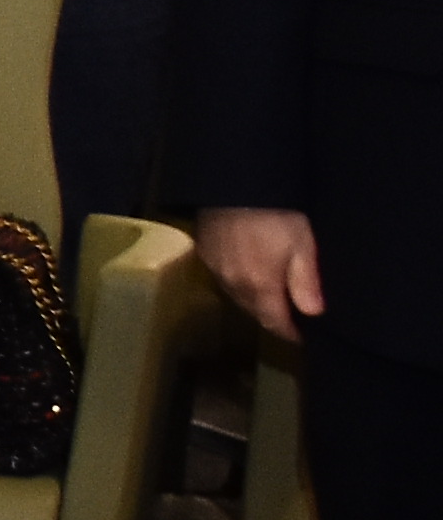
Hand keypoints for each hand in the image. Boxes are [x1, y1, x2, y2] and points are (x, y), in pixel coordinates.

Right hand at [198, 205, 322, 344]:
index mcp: (259, 287)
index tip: (306, 337)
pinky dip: (240, 283)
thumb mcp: (302, 245)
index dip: (291, 333)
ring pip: (238, 297)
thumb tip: (314, 315)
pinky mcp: (205, 253)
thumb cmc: (276, 214)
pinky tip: (249, 271)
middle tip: (293, 315)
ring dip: (256, 301)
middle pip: (255, 313)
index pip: (274, 323)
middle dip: (273, 317)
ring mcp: (216, 269)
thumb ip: (306, 282)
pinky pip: (225, 279)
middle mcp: (233, 285)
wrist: (234, 182)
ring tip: (273, 294)